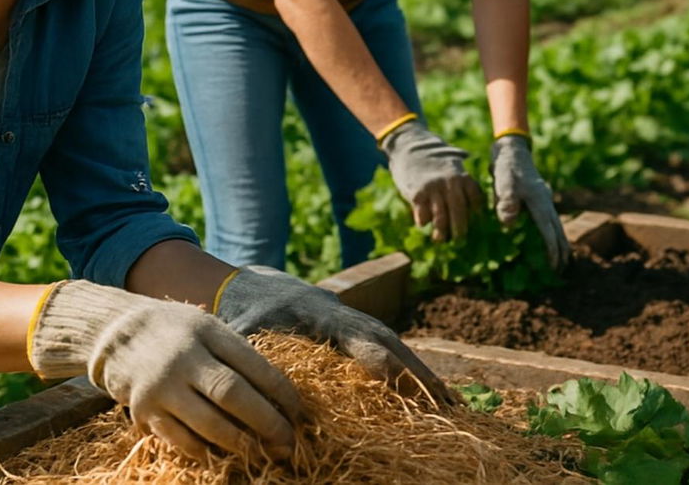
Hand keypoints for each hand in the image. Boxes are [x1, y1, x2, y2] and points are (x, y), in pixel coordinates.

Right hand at [28, 280, 300, 460]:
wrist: (116, 332)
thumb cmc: (174, 331)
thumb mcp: (206, 327)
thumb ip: (236, 353)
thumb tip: (278, 392)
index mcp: (209, 332)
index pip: (254, 365)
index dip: (281, 392)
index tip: (299, 412)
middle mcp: (186, 357)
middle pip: (234, 395)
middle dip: (267, 422)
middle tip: (288, 442)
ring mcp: (163, 385)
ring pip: (209, 423)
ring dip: (240, 443)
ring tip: (260, 453)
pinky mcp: (144, 409)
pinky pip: (181, 439)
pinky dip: (205, 451)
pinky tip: (222, 455)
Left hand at [213, 265, 448, 401]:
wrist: (246, 283)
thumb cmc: (240, 315)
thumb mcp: (244, 337)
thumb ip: (258, 363)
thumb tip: (270, 405)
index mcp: (317, 315)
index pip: (356, 339)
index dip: (379, 360)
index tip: (403, 382)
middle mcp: (341, 314)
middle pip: (388, 341)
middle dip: (418, 371)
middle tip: (447, 402)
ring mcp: (349, 316)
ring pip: (393, 342)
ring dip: (420, 370)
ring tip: (448, 401)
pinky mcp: (350, 324)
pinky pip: (386, 344)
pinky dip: (408, 365)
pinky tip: (425, 390)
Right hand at [380, 120, 483, 240]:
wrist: (408, 145)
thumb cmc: (431, 155)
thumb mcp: (452, 159)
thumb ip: (463, 176)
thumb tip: (473, 195)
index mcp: (462, 175)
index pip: (475, 200)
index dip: (475, 213)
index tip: (475, 221)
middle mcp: (450, 183)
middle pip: (459, 214)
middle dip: (460, 229)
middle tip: (459, 238)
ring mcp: (434, 189)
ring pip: (441, 219)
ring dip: (441, 232)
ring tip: (440, 239)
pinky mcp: (418, 194)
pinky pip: (423, 216)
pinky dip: (423, 222)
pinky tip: (423, 223)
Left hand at [489, 135, 570, 268]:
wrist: (513, 151)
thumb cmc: (507, 168)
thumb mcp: (504, 183)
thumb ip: (506, 201)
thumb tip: (508, 224)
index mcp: (540, 202)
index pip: (549, 231)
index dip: (552, 250)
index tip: (554, 265)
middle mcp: (547, 203)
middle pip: (558, 231)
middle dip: (561, 251)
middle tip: (561, 271)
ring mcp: (545, 201)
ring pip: (556, 227)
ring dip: (559, 244)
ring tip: (561, 262)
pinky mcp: (539, 201)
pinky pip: (550, 222)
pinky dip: (553, 235)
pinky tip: (549, 241)